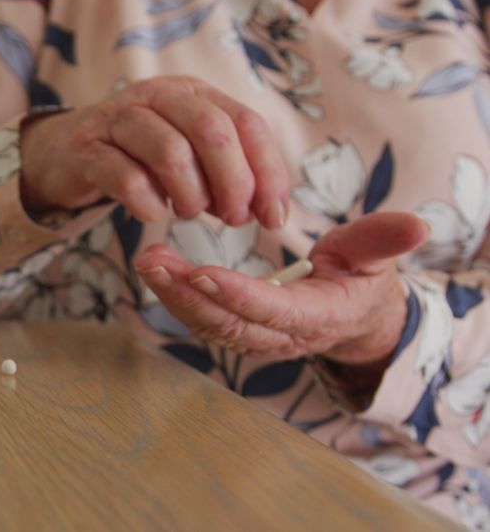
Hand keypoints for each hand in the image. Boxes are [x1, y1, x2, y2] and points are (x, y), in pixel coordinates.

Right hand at [19, 75, 288, 228]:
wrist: (66, 151)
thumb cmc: (139, 157)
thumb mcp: (190, 153)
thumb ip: (230, 172)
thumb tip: (269, 210)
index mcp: (193, 93)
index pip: (246, 122)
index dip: (267, 171)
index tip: (273, 215)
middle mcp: (157, 95)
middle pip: (211, 130)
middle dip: (232, 183)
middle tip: (232, 218)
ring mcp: (117, 119)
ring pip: (170, 152)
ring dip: (190, 195)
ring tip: (189, 214)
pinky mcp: (86, 149)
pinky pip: (126, 178)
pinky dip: (148, 204)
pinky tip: (152, 213)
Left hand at [133, 212, 430, 363]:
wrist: (352, 322)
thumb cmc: (361, 282)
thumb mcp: (375, 258)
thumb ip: (384, 240)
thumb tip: (417, 224)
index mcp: (316, 317)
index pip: (271, 310)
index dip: (237, 296)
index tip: (202, 274)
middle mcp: (280, 336)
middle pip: (228, 323)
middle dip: (187, 295)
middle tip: (153, 261)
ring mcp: (255, 339)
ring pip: (208, 324)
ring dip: (173, 295)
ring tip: (147, 261)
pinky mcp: (236, 332)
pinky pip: (202, 320)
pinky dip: (176, 297)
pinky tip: (155, 270)